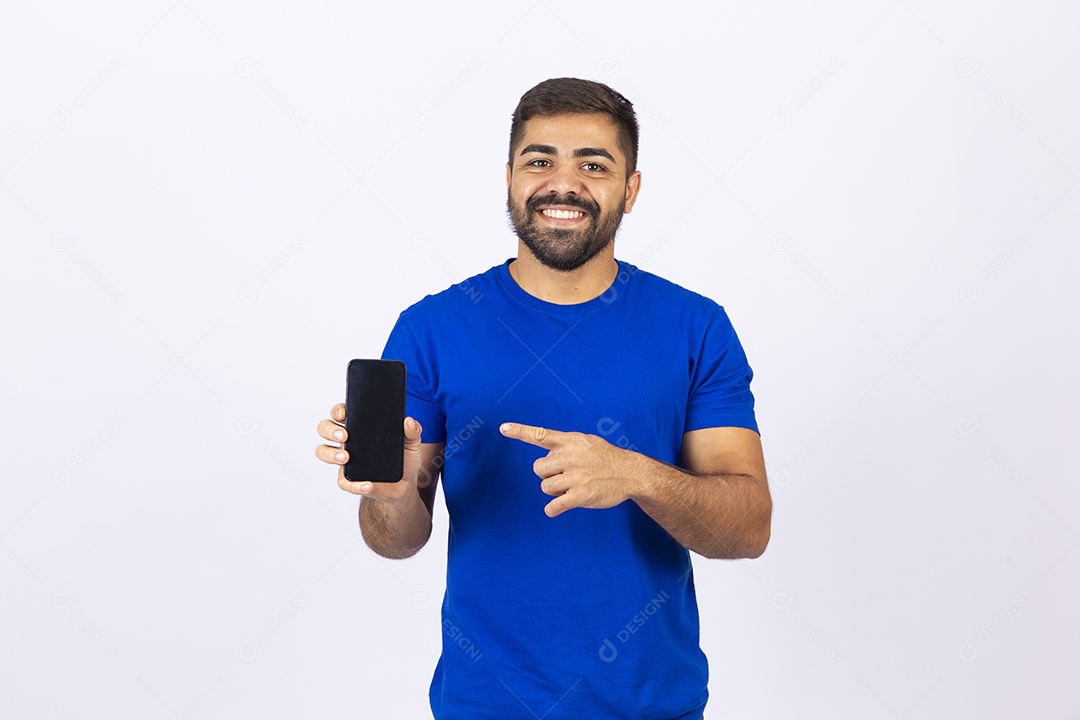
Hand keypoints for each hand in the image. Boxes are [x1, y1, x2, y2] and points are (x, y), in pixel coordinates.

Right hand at [315, 403, 423, 501]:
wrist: (404, 486)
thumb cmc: (403, 460)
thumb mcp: (411, 444)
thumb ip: (413, 432)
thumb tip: (409, 421)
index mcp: (360, 428)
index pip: (341, 413)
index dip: (338, 410)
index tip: (344, 413)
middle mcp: (349, 441)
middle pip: (325, 428)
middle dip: (330, 430)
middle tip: (344, 435)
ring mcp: (346, 460)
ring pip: (324, 452)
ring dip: (330, 454)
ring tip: (346, 458)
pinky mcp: (350, 480)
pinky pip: (343, 482)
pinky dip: (354, 484)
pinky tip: (367, 484)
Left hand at [499, 422, 644, 516]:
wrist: (631, 473)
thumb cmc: (606, 458)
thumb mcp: (587, 441)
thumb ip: (566, 444)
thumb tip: (547, 452)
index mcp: (571, 441)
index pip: (540, 435)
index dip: (520, 431)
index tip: (503, 428)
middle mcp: (571, 456)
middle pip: (538, 468)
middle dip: (547, 474)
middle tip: (563, 475)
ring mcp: (576, 477)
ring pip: (545, 487)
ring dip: (554, 491)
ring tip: (570, 487)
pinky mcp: (581, 496)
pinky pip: (554, 506)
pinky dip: (552, 509)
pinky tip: (558, 507)